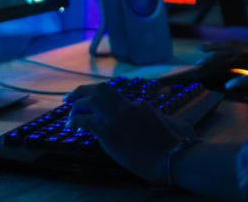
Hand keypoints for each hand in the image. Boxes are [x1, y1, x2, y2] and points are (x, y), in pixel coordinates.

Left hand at [65, 83, 192, 182]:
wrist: (174, 156)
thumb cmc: (179, 144)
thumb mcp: (174, 124)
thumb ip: (164, 120)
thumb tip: (166, 121)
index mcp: (141, 106)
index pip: (118, 99)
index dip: (104, 103)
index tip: (95, 109)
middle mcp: (128, 106)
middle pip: (102, 90)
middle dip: (84, 91)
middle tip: (70, 97)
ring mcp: (118, 118)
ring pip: (91, 100)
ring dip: (77, 104)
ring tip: (68, 111)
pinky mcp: (109, 132)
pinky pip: (85, 121)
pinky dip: (75, 120)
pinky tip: (69, 125)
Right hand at [200, 39, 247, 91]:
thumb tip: (229, 84)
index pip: (233, 45)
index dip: (216, 47)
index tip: (202, 49)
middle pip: (235, 49)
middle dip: (219, 53)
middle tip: (203, 59)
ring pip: (242, 56)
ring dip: (229, 59)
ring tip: (215, 65)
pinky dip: (240, 66)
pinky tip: (237, 72)